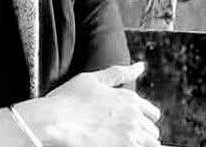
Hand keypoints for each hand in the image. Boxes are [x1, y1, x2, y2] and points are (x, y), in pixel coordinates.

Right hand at [17, 62, 160, 146]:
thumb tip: (141, 66)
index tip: (128, 124)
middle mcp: (134, 115)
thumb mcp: (92, 79)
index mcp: (129, 97)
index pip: (152, 113)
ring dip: (141, 143)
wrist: (53, 120)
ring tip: (121, 141)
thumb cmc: (67, 99)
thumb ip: (119, 73)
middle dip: (141, 133)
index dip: (142, 119)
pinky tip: (120, 145)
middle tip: (122, 135)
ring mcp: (131, 134)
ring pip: (152, 143)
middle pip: (152, 131)